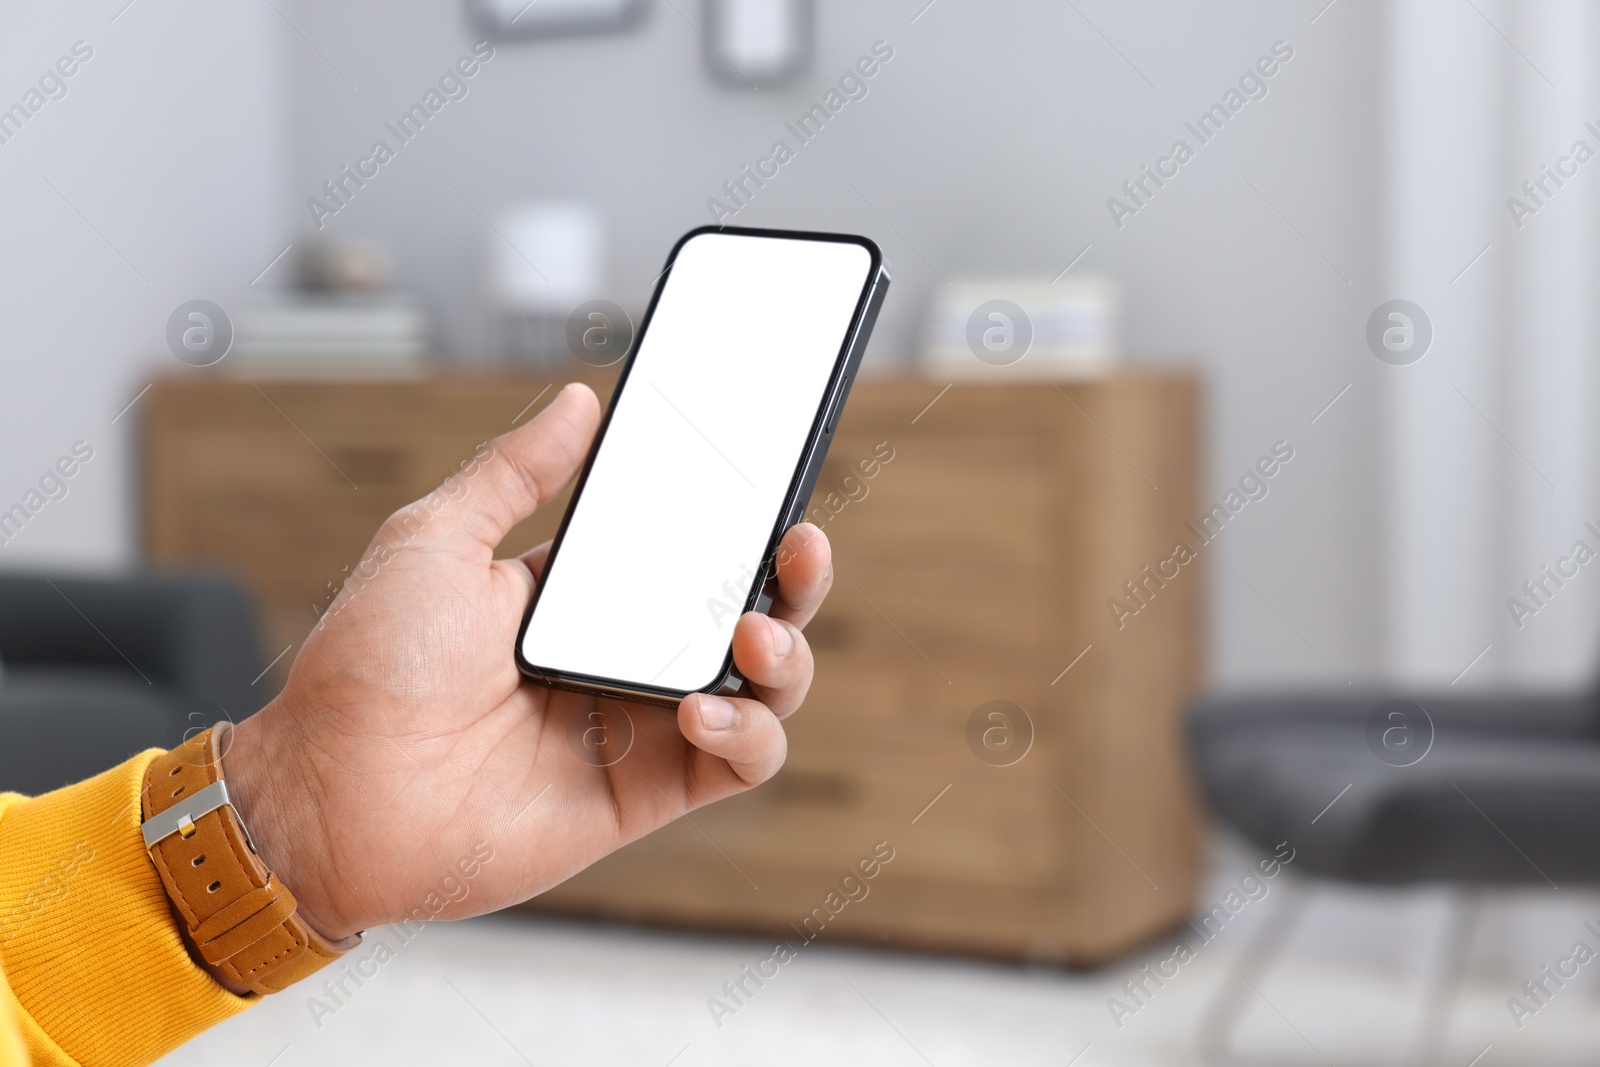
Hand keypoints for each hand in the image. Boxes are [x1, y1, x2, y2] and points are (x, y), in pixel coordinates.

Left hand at [223, 383, 832, 942]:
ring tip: (753, 637)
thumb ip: (515, 472)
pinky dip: (746, 733)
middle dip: (792, 579)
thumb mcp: (435, 540)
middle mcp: (621, 657)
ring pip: (763, 689)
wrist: (331, 797)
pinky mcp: (646, 794)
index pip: (687, 549)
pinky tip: (701, 709)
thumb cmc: (367, 669)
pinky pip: (738, 762)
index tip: (770, 481)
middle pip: (745, 613)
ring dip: (786, 656)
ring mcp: (639, 726)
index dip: (738, 520)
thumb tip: (580, 401)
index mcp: (580, 596)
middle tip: (799, 545)